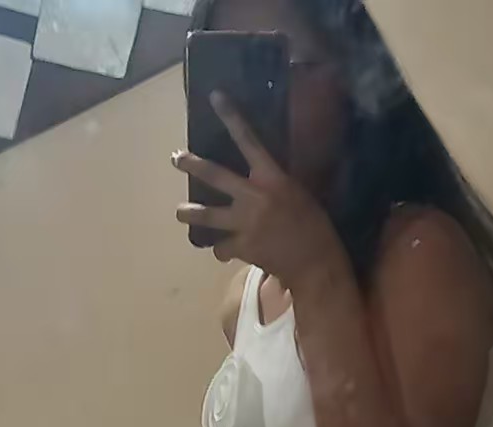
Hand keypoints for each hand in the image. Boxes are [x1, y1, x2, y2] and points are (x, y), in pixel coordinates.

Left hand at [173, 92, 340, 287]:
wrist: (316, 263)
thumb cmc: (316, 228)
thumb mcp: (300, 197)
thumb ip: (276, 187)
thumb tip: (263, 181)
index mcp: (273, 179)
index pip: (250, 141)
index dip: (232, 117)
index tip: (216, 97)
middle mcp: (254, 196)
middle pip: (214, 175)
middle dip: (192, 165)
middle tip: (176, 158)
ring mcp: (245, 222)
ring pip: (207, 215)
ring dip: (190, 214)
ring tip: (180, 213)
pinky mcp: (242, 247)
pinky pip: (222, 247)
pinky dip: (222, 251)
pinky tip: (223, 253)